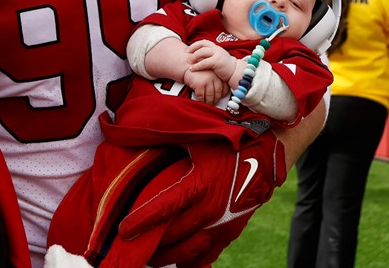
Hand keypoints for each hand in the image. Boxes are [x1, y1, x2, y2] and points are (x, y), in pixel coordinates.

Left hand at [119, 136, 284, 267]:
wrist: (266, 156)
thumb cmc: (226, 143)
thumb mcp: (197, 137)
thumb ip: (167, 139)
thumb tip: (133, 132)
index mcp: (200, 182)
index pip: (165, 207)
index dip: (141, 221)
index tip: (123, 230)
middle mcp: (212, 207)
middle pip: (172, 233)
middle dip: (148, 242)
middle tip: (128, 245)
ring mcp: (223, 223)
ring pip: (187, 249)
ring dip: (165, 255)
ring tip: (148, 256)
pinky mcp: (231, 232)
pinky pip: (206, 255)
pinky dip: (189, 260)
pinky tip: (175, 259)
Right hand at [182, 67, 228, 104]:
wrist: (186, 66)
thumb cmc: (198, 71)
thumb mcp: (210, 73)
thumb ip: (216, 81)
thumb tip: (221, 93)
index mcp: (218, 74)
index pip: (225, 87)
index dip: (223, 95)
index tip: (221, 98)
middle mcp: (214, 77)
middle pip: (218, 93)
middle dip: (216, 100)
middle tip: (214, 103)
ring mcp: (207, 81)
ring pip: (210, 96)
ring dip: (209, 102)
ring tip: (208, 104)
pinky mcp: (199, 84)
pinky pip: (201, 96)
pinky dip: (201, 101)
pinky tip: (201, 102)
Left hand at [186, 40, 237, 81]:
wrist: (236, 73)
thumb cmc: (226, 68)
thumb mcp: (218, 59)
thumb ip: (210, 57)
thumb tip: (199, 58)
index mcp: (216, 48)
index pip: (204, 42)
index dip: (195, 45)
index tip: (188, 50)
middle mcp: (217, 49)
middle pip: (202, 44)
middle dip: (192, 48)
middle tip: (186, 53)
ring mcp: (218, 55)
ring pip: (202, 52)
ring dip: (194, 56)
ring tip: (189, 62)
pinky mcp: (218, 62)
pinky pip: (204, 62)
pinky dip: (197, 65)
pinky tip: (192, 69)